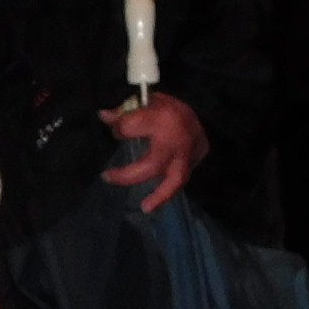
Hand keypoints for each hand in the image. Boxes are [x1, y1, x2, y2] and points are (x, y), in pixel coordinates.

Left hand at [101, 92, 208, 211]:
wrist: (205, 104)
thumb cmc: (168, 106)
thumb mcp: (147, 100)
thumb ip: (126, 113)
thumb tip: (103, 116)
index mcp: (163, 116)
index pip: (132, 127)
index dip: (120, 128)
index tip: (115, 128)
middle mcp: (177, 137)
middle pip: (153, 163)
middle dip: (128, 175)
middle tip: (107, 177)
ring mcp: (190, 151)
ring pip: (176, 178)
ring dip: (160, 196)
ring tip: (145, 207)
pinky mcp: (199, 158)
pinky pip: (181, 177)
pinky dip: (167, 189)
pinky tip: (155, 198)